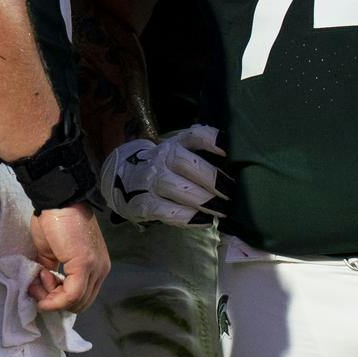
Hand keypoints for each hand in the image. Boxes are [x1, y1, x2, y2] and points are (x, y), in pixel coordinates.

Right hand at [28, 203, 108, 312]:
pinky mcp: (85, 266)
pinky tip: (40, 284)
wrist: (56, 200)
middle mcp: (101, 270)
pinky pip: (70, 295)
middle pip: (80, 303)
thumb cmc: (54, 219)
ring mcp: (95, 268)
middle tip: (37, 283)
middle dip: (55, 299)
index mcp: (97, 265)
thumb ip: (51, 270)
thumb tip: (42, 288)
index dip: (60, 296)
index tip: (40, 282)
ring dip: (51, 297)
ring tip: (38, 277)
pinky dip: (53, 298)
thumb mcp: (51, 251)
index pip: (83, 296)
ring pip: (75, 302)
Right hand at [105, 125, 227, 226]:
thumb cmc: (162, 168)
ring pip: (178, 188)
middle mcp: (161, 158)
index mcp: (174, 144)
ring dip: (203, 200)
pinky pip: (167, 211)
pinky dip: (188, 218)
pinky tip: (204, 221)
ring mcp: (150, 181)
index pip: (194, 136)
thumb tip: (238, 165)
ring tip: (222, 210)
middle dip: (212, 179)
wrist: (119, 178)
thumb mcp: (175, 154)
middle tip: (232, 194)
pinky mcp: (144, 204)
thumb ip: (200, 156)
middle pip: (186, 163)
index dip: (213, 141)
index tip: (230, 151)